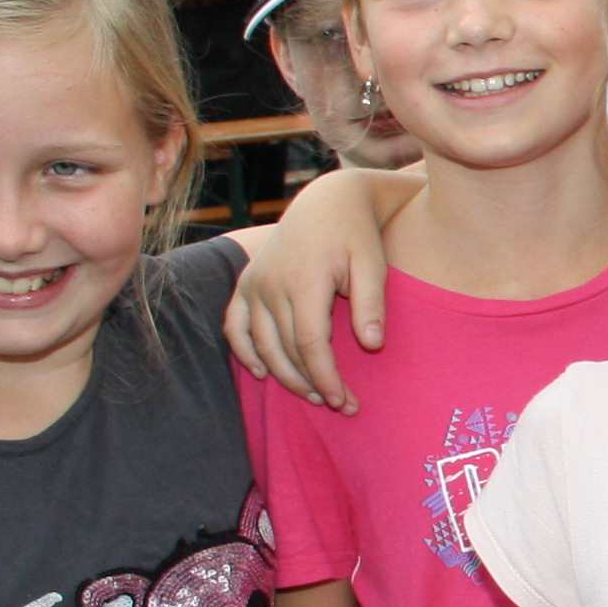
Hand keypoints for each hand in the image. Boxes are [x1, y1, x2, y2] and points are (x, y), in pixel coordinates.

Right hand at [219, 166, 402, 409]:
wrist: (327, 201)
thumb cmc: (356, 234)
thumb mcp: (373, 263)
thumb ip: (372, 304)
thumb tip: (372, 344)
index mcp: (304, 280)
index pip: (310, 343)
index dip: (326, 376)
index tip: (344, 401)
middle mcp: (271, 284)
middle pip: (286, 349)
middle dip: (311, 383)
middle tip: (338, 405)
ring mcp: (254, 283)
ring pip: (261, 344)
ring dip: (283, 375)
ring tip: (312, 394)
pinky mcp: (245, 283)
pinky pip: (234, 326)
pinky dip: (244, 352)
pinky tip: (263, 374)